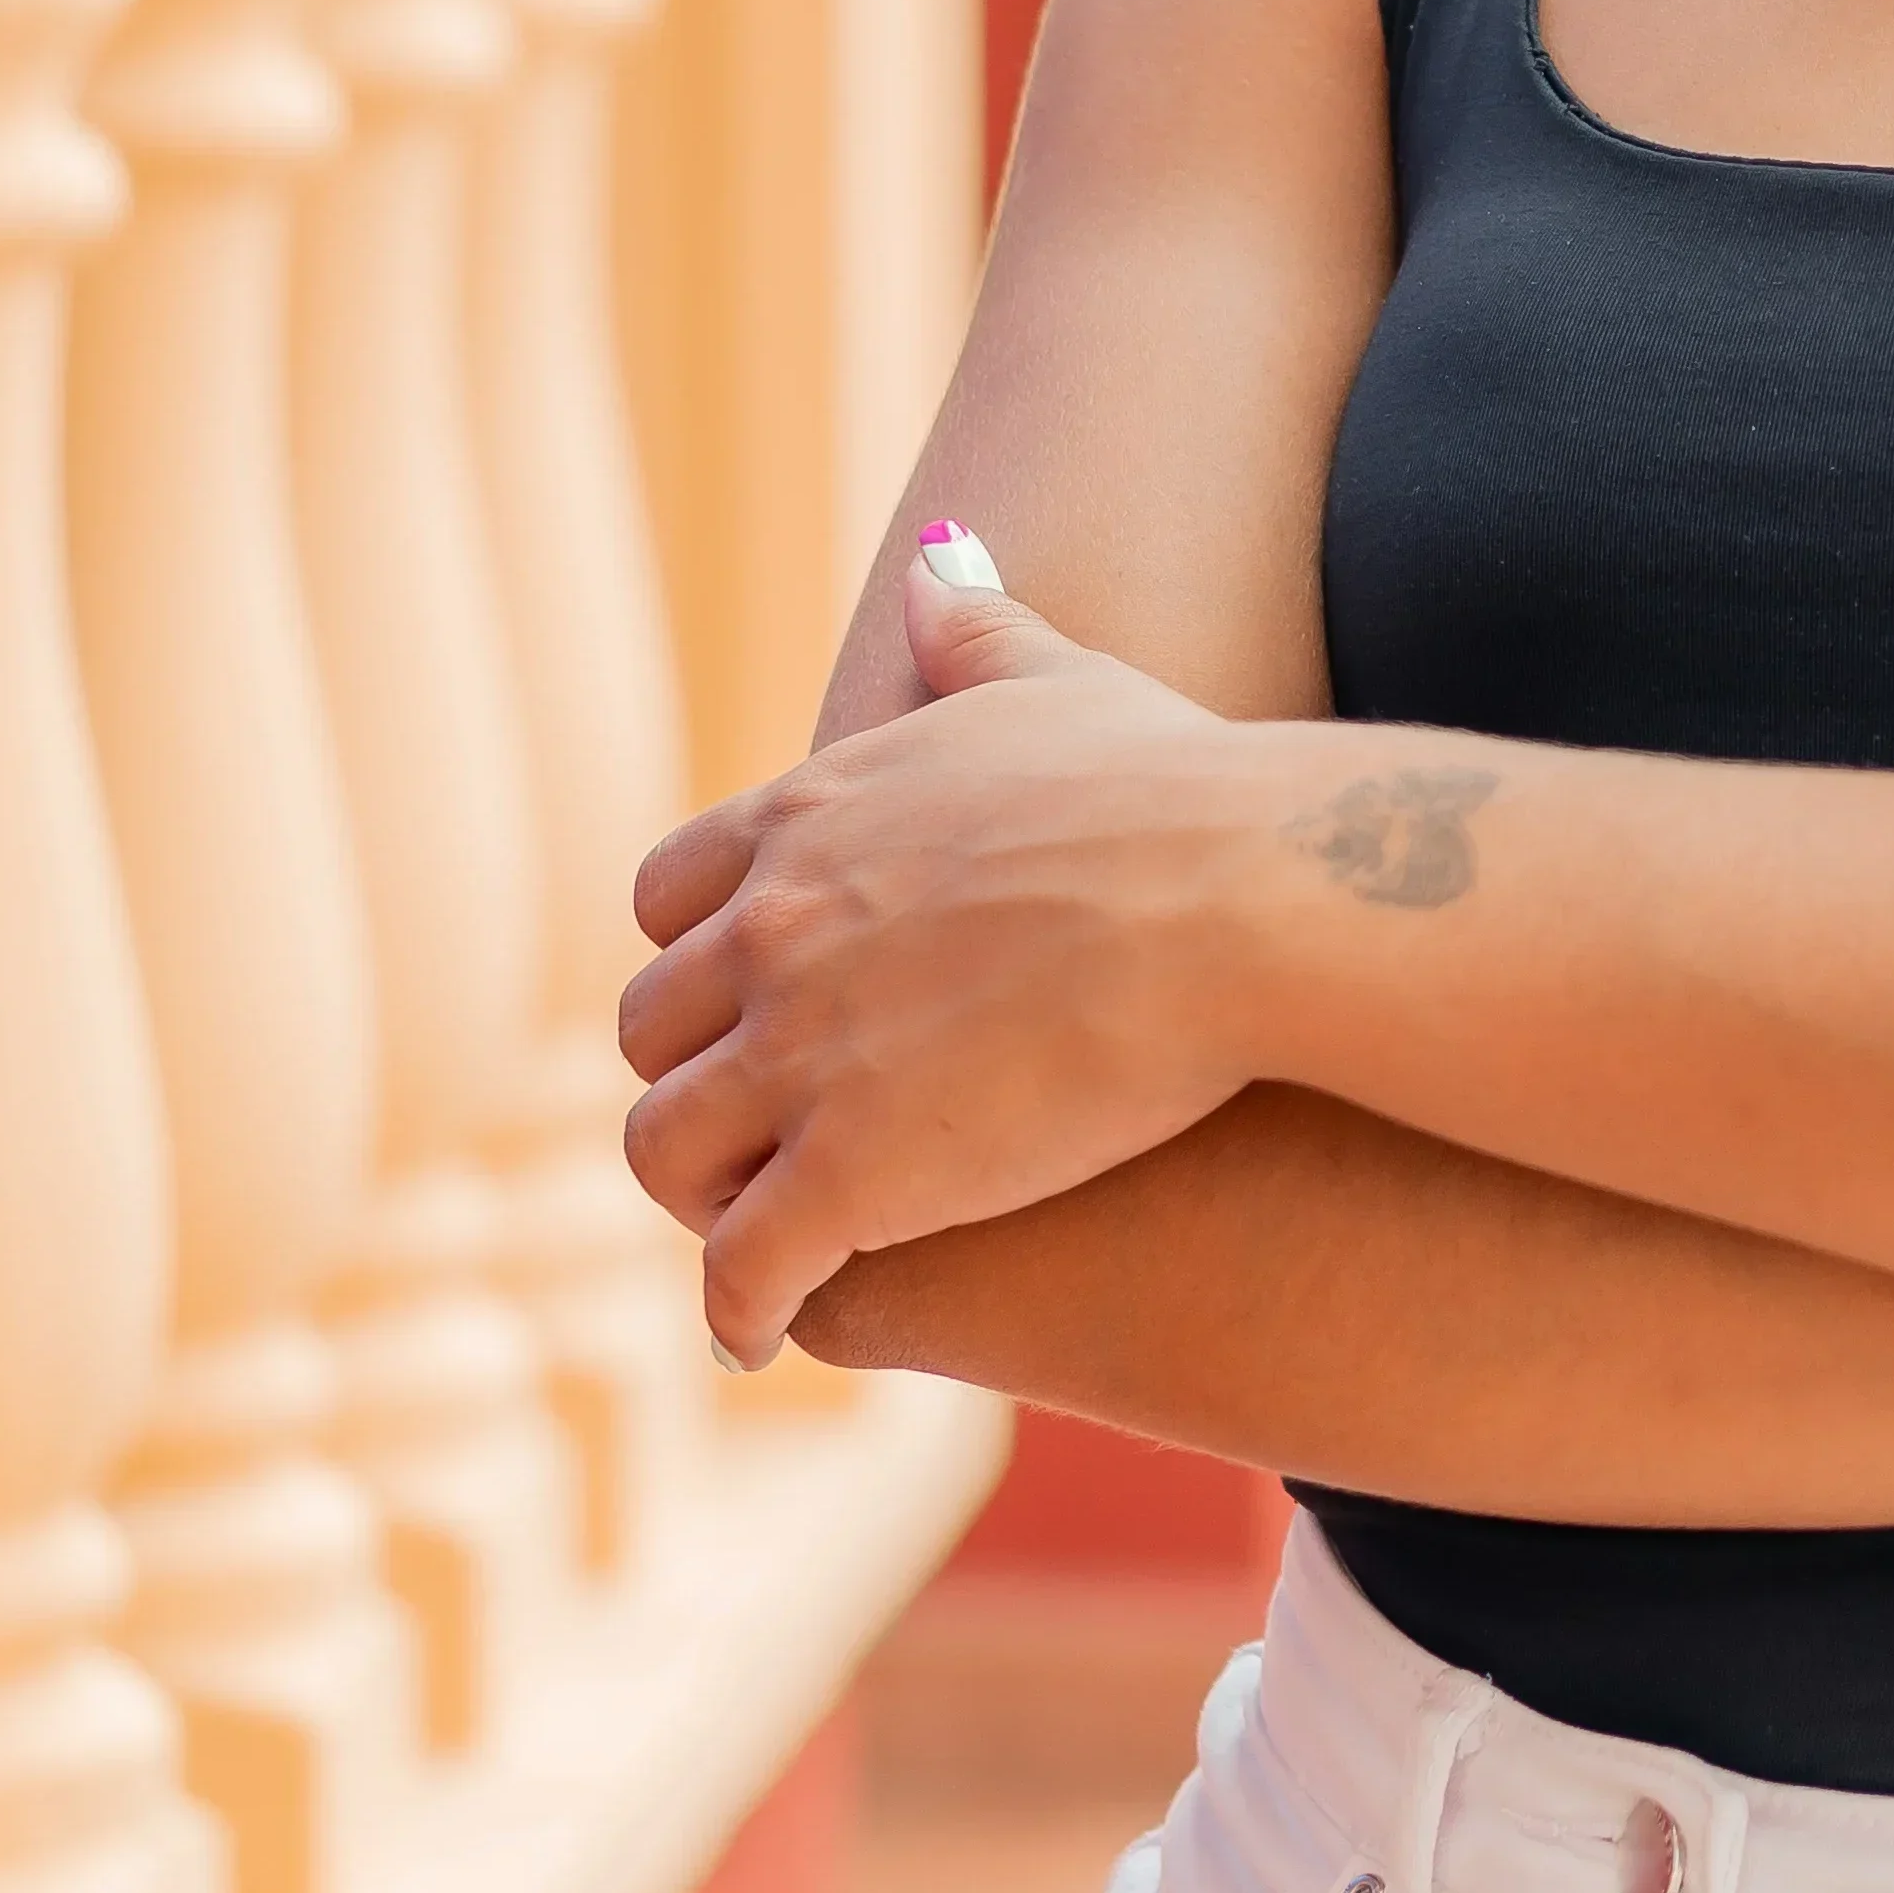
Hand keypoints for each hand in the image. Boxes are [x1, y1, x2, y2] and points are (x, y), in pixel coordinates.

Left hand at [617, 529, 1281, 1359]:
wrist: (1243, 898)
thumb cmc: (1182, 788)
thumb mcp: (1059, 680)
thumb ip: (979, 631)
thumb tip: (941, 559)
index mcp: (807, 819)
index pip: (667, 900)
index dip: (697, 961)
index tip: (744, 1007)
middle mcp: (772, 932)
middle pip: (650, 1027)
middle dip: (688, 1082)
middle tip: (740, 1139)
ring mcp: (799, 1054)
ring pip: (665, 1149)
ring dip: (697, 1199)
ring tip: (747, 1241)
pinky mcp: (851, 1173)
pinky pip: (743, 1264)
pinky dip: (737, 1306)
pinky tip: (762, 1332)